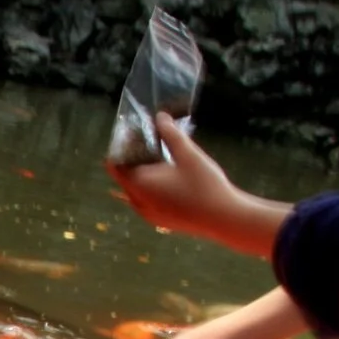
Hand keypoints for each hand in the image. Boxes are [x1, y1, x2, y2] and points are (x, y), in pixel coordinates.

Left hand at [108, 116, 289, 258]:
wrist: (225, 219)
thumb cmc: (205, 185)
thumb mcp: (188, 154)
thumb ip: (171, 134)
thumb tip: (160, 116)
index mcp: (139, 185)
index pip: (114, 165)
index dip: (120, 148)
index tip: (133, 134)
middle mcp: (138, 202)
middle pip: (124, 177)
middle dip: (133, 158)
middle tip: (149, 140)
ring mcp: (148, 215)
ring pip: (136, 190)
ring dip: (143, 173)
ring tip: (161, 157)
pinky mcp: (160, 221)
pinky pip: (146, 200)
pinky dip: (151, 187)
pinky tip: (170, 177)